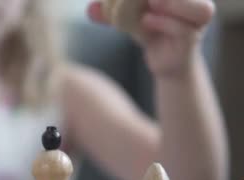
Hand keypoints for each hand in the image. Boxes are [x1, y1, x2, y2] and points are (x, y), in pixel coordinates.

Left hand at [88, 0, 214, 78]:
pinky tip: (146, 21)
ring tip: (152, 3)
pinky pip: (186, 31)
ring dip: (175, 4)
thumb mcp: (129, 17)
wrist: (163, 62)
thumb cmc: (150, 31)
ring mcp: (198, 24)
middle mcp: (198, 4)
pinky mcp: (192, 42)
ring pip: (201, 9)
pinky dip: (166, 23)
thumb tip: (90, 10)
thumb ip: (110, 13)